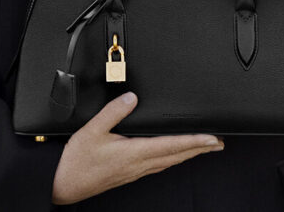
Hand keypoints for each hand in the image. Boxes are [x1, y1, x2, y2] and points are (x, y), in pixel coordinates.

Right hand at [51, 91, 224, 204]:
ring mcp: (136, 171)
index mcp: (133, 152)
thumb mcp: (92, 130)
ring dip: (189, 154)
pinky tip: (175, 156)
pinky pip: (160, 165)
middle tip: (219, 143)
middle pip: (177, 155)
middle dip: (200, 149)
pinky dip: (174, 158)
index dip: (195, 141)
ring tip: (204, 148)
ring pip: (170, 162)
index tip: (212, 138)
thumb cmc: (76, 161)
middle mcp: (139, 164)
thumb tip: (132, 99)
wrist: (64, 185)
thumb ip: (113, 112)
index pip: (171, 145)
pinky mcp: (130, 173)